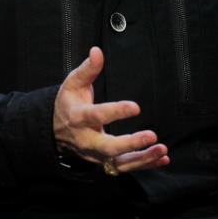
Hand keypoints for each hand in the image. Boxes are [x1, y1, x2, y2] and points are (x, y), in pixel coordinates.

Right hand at [53, 46, 168, 172]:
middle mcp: (86, 139)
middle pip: (108, 147)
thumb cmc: (68, 103)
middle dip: (130, 144)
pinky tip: (162, 158)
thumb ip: (88, 69)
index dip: (116, 112)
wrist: (55, 130)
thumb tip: (97, 51)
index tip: (136, 107)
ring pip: (119, 162)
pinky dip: (144, 164)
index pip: (97, 116)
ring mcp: (96, 154)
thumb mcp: (73, 83)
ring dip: (142, 158)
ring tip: (162, 149)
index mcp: (78, 117)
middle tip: (151, 135)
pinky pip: (125, 167)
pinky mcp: (104, 161)